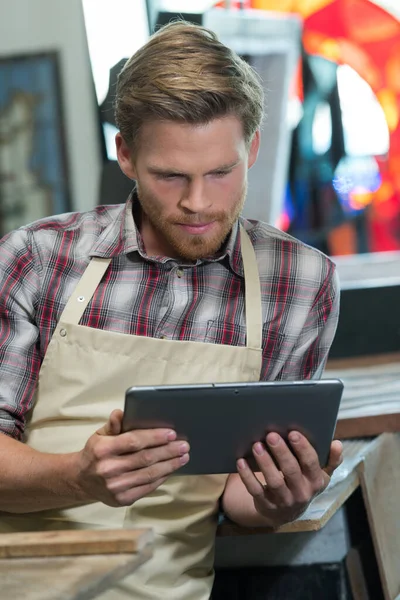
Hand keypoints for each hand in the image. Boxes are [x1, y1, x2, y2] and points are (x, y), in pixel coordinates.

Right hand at [74, 410, 189, 506]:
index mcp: (103, 449)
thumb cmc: (96, 453)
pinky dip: (162, 477)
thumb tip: (121, 412)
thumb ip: (113, 425)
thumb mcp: (100, 435)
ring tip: (183, 456)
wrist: (81, 480)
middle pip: (145, 458)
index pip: (134, 441)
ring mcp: (115, 487)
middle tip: (184, 445)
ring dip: (170, 465)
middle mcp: (108, 469)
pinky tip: (171, 469)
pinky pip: (148, 487)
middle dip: (168, 451)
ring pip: (150, 474)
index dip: (155, 437)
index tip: (172, 433)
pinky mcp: (122, 499)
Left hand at [236, 432, 342, 527]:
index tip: (293, 433)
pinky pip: (256, 490)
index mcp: (316, 481)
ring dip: (264, 462)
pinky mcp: (266, 504)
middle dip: (282, 452)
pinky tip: (241, 462)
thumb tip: (337, 443)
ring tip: (256, 445)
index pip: (311, 463)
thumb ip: (331, 459)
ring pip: (274, 481)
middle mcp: (302, 492)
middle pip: (291, 471)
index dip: (303, 448)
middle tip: (271, 435)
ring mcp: (284, 500)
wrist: (288, 512)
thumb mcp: (321, 474)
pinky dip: (248, 476)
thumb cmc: (305, 483)